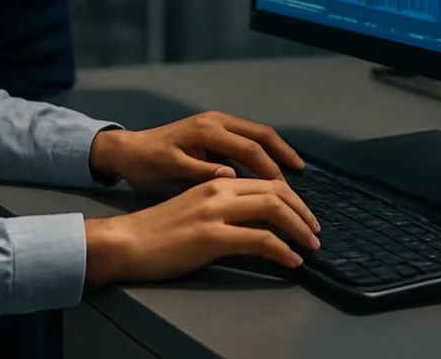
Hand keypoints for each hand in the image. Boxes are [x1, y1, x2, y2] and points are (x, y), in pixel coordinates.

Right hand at [83, 178, 320, 288]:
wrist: (125, 241)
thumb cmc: (157, 229)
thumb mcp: (195, 207)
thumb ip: (223, 205)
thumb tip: (254, 219)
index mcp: (216, 181)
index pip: (266, 181)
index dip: (292, 197)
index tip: (304, 214)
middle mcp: (219, 189)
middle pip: (276, 191)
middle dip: (302, 211)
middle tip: (315, 230)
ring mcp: (216, 212)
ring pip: (273, 210)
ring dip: (299, 229)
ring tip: (311, 246)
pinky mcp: (212, 237)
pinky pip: (260, 240)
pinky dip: (282, 250)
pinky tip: (291, 260)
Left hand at [88, 110, 303, 194]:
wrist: (126, 150)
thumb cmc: (146, 164)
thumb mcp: (169, 171)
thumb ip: (200, 172)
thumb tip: (231, 176)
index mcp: (207, 131)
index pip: (250, 149)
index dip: (270, 169)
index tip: (284, 191)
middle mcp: (216, 122)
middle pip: (261, 134)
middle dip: (283, 153)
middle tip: (301, 173)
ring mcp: (215, 123)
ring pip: (256, 134)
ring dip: (276, 150)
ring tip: (293, 170)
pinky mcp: (213, 130)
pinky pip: (246, 138)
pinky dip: (262, 151)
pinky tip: (268, 167)